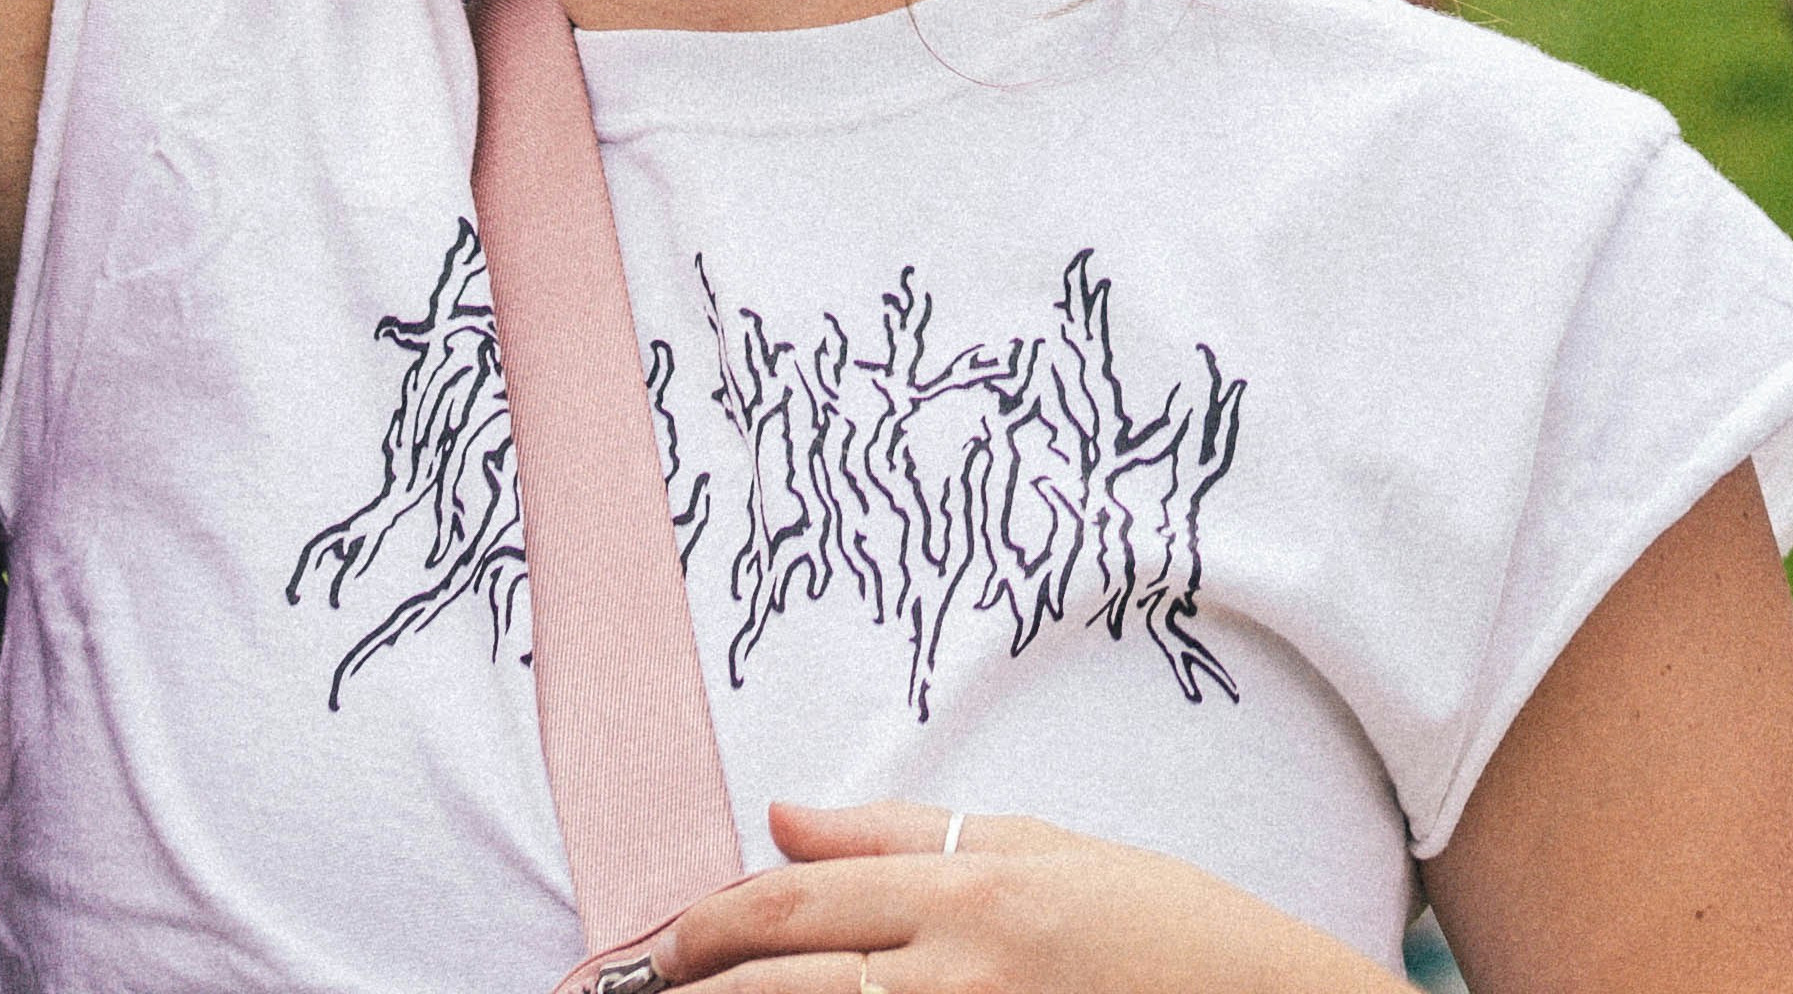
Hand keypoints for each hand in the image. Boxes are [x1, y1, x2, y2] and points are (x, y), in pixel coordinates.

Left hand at [648, 800, 1381, 993]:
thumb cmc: (1159, 924)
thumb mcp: (1040, 849)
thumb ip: (902, 837)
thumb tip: (782, 816)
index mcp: (968, 893)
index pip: (797, 906)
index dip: (708, 926)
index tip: (654, 948)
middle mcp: (963, 974)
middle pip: (789, 984)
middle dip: (697, 992)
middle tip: (633, 993)